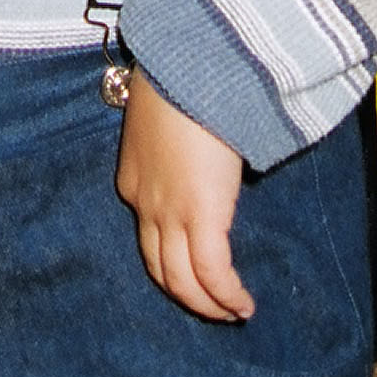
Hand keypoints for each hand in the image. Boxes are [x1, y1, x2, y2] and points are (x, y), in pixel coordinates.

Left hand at [115, 69, 252, 320]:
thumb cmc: (183, 77)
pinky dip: (227, 295)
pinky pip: (213, 273)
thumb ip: (178, 141)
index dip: (173, 256)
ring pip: (182, 281)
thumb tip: (204, 150)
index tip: (197, 264)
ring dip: (208, 304)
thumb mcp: (168, 114)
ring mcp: (169, 213)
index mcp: (134, 178)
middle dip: (187, 294)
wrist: (188, 63)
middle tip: (213, 306)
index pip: (150, 233)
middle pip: (160, 267)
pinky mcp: (200, 215)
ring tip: (232, 314)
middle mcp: (144, 203)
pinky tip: (243, 305)